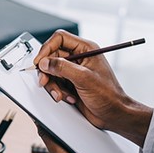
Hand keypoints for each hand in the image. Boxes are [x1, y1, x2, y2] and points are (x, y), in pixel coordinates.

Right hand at [33, 30, 152, 146]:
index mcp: (86, 49)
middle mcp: (79, 57)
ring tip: (60, 94)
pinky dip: (57, 91)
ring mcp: (74, 70)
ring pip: (51, 70)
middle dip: (47, 70)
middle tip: (45, 81)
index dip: (47, 48)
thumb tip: (45, 62)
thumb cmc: (108, 95)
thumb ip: (63, 68)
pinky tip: (67, 97)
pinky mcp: (70, 83)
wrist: (113, 114)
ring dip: (52, 84)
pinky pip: (55, 82)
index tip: (40, 61)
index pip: (60, 38)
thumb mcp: (84, 78)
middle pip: (52, 55)